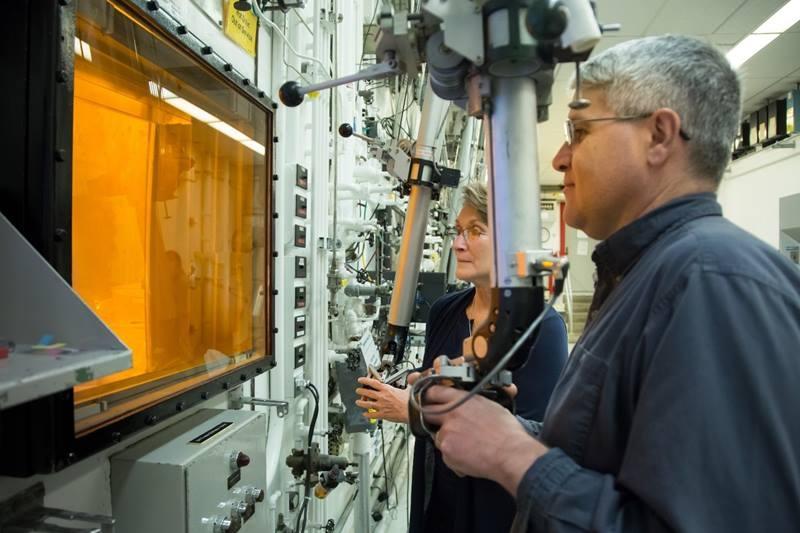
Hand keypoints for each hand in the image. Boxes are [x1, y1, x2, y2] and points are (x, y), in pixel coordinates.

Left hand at [355, 377, 409, 423]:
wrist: (411, 411)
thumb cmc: (410, 401)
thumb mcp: (407, 389)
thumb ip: (407, 384)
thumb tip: (411, 380)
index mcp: (387, 389)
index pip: (373, 383)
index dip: (365, 381)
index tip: (361, 380)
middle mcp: (382, 397)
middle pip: (367, 393)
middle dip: (361, 391)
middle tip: (358, 390)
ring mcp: (381, 406)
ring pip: (367, 404)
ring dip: (361, 403)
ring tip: (358, 402)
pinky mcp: (383, 414)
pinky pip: (372, 415)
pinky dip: (367, 415)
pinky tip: (365, 414)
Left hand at [424, 385, 547, 494]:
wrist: (511, 453)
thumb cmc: (506, 432)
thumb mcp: (489, 405)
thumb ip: (470, 403)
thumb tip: (466, 405)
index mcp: (460, 400)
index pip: (435, 392)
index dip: (431, 396)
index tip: (430, 400)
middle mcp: (450, 415)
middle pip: (428, 413)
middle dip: (434, 418)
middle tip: (444, 424)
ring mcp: (446, 434)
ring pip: (438, 436)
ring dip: (448, 440)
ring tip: (467, 444)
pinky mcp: (447, 452)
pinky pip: (445, 454)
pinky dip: (454, 456)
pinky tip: (469, 455)